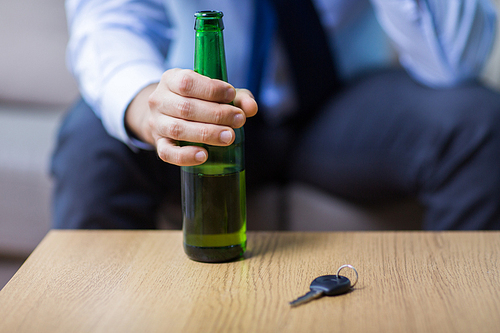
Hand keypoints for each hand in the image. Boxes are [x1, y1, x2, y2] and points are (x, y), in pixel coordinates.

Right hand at [125, 68, 257, 165]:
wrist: (165, 115)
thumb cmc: (196, 100)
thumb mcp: (214, 91)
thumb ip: (236, 96)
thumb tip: (251, 108)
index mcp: (171, 79)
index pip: (187, 82)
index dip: (211, 89)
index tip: (231, 95)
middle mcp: (159, 100)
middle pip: (185, 108)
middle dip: (216, 114)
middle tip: (239, 119)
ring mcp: (156, 123)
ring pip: (178, 129)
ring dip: (207, 133)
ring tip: (230, 136)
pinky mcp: (158, 144)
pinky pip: (167, 153)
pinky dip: (185, 156)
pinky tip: (204, 156)